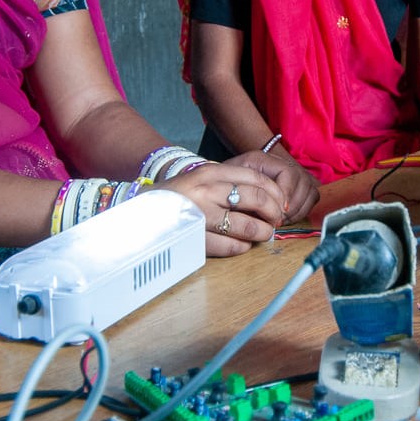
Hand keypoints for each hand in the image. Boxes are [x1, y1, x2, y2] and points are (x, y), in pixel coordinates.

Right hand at [155, 162, 286, 256]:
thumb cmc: (177, 198)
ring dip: (262, 233)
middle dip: (273, 213)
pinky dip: (243, 247)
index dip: (275, 193)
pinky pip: (231, 246)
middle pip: (257, 199)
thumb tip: (267, 197)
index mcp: (210, 173)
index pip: (256, 178)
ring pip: (248, 225)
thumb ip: (228, 182)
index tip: (280, 203)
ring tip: (263, 235)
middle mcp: (206, 191)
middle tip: (275, 220)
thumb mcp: (200, 179)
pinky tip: (242, 245)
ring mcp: (200, 216)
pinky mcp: (196, 239)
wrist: (139, 213)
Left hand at [229, 149, 319, 223]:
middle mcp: (283, 162)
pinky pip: (313, 197)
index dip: (286, 194)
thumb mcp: (231, 187)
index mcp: (264, 159)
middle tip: (279, 221)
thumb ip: (247, 195)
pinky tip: (289, 217)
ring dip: (298, 210)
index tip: (278, 212)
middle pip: (303, 182)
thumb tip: (267, 212)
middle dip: (293, 207)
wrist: (231, 182)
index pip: (288, 173)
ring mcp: (294, 172)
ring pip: (311, 191)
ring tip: (283, 220)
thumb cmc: (229, 187)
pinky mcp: (301, 184)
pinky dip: (303, 210)